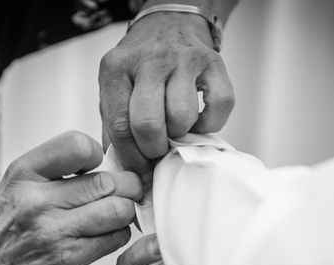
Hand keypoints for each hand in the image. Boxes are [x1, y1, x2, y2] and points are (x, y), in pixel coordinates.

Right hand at [0, 131, 141, 264]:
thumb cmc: (3, 231)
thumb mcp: (17, 186)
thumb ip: (58, 171)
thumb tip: (110, 163)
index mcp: (24, 173)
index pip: (79, 145)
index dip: (98, 155)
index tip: (96, 167)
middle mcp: (36, 199)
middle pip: (108, 182)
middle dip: (126, 186)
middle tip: (126, 193)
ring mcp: (53, 231)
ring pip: (119, 210)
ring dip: (125, 212)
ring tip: (115, 215)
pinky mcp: (68, 259)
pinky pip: (115, 239)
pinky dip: (118, 235)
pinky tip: (104, 236)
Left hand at [99, 8, 234, 186]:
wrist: (167, 24)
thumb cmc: (139, 67)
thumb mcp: (115, 88)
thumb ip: (114, 126)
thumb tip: (125, 169)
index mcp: (117, 68)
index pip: (121, 125)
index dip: (131, 157)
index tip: (139, 170)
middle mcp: (150, 60)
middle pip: (148, 123)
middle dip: (153, 149)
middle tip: (157, 150)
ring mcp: (184, 59)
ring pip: (182, 117)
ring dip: (180, 134)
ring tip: (175, 129)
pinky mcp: (213, 63)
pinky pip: (218, 107)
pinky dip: (210, 123)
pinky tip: (197, 120)